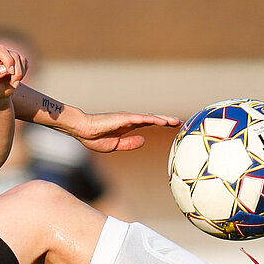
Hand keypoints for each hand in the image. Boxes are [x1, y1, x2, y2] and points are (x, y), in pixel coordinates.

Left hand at [0, 46, 27, 109]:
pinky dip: (24, 73)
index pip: (0, 50)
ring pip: (21, 59)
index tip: (10, 72)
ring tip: (13, 83)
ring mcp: (9, 57)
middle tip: (13, 83)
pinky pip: (25, 63)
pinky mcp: (18, 62)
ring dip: (20, 73)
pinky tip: (16, 79)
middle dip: (16, 71)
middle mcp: (0, 55)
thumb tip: (4, 69)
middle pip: (14, 55)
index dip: (7, 60)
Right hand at [60, 109, 181, 152]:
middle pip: (152, 119)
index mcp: (128, 126)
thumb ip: (130, 143)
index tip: (173, 126)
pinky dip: (152, 120)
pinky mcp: (123, 119)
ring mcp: (127, 118)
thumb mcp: (116, 145)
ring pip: (149, 118)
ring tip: (175, 122)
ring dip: (163, 119)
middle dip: (166, 121)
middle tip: (180, 123)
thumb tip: (144, 140)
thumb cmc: (95, 138)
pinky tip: (161, 121)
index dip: (161, 124)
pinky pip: (140, 119)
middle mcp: (130, 120)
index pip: (149, 124)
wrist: (83, 130)